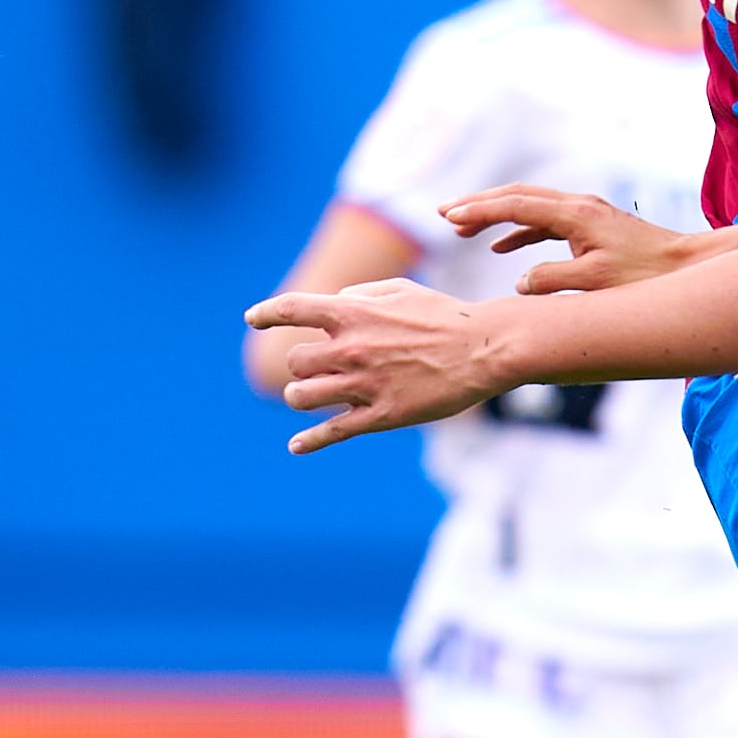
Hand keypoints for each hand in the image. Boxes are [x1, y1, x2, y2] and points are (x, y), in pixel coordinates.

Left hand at [244, 278, 504, 452]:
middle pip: (297, 361)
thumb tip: (334, 305)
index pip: (291, 309)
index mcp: (352, 314)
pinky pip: (333, 431)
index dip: (266, 314)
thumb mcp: (401, 291)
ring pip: (303, 395)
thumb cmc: (446, 316)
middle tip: (318, 367)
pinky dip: (309, 440)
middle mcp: (351, 349)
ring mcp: (364, 385)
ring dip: (303, 394)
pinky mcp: (382, 415)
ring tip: (313, 393)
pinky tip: (295, 446)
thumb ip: (360, 295)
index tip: (253, 320)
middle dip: (303, 364)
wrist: (484, 350)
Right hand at [441, 184, 707, 293]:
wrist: (688, 266)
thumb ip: (551, 282)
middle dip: (479, 204)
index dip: (479, 210)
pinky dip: (520, 232)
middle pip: (517, 196)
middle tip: (444, 214)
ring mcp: (586, 214)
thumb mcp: (595, 285)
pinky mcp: (592, 226)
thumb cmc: (646, 277)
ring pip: (530, 207)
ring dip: (496, 217)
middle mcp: (578, 206)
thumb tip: (519, 283)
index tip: (448, 216)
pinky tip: (502, 249)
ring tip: (462, 229)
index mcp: (575, 215)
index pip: (515, 205)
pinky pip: (546, 223)